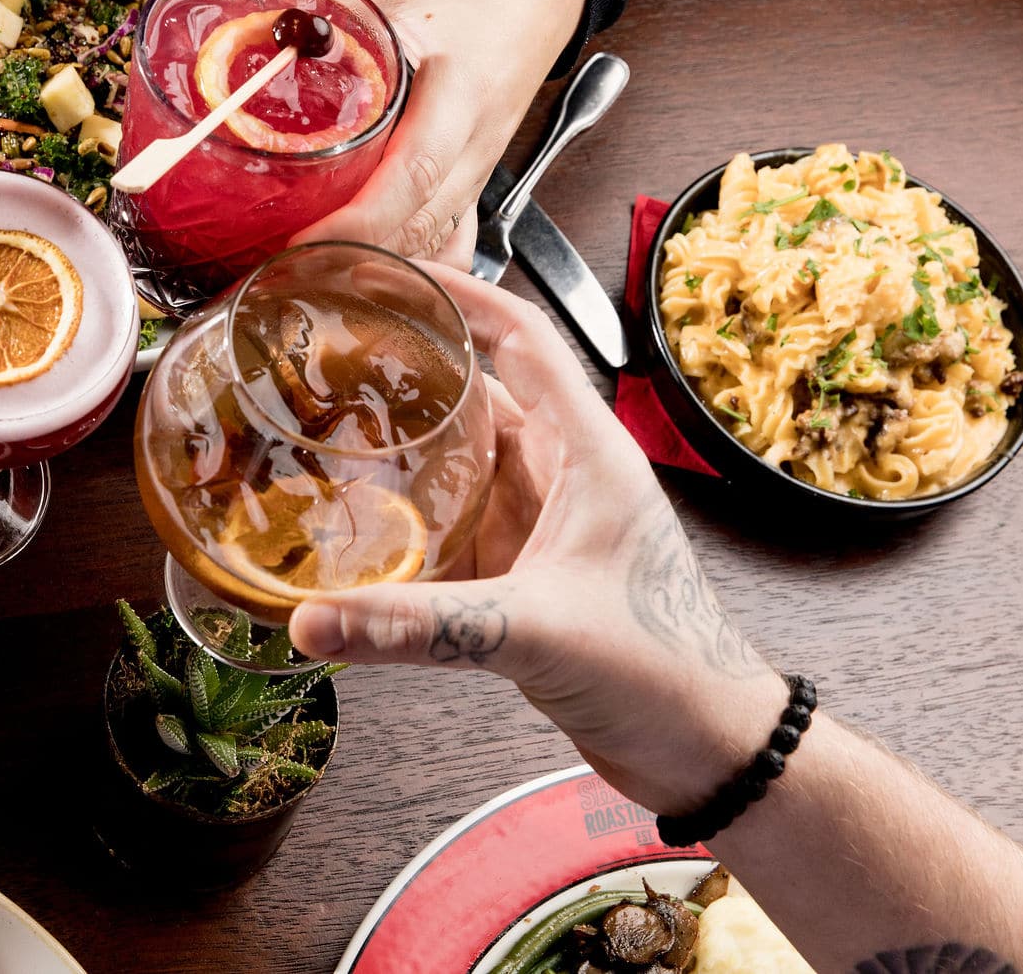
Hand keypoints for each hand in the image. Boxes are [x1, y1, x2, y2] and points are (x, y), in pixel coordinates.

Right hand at [290, 266, 784, 814]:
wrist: (704, 750)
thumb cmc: (664, 673)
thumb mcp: (536, 632)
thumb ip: (423, 626)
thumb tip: (319, 621)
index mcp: (590, 454)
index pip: (525, 340)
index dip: (464, 297)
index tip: (400, 272)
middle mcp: (567, 477)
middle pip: (482, 393)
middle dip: (415, 370)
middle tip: (337, 353)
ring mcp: (547, 526)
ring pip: (466, 461)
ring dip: (410, 446)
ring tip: (332, 424)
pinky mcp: (527, 576)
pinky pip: (459, 526)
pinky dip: (413, 521)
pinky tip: (362, 526)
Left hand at [298, 0, 590, 268]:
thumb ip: (322, 15)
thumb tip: (250, 44)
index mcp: (460, 82)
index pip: (415, 170)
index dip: (359, 219)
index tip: (302, 239)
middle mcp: (479, 134)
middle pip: (423, 224)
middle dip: (355, 258)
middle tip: (284, 268)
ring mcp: (483, 160)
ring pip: (438, 241)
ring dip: (380, 266)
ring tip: (311, 273)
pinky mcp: (479, 171)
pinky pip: (454, 237)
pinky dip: (414, 262)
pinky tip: (369, 268)